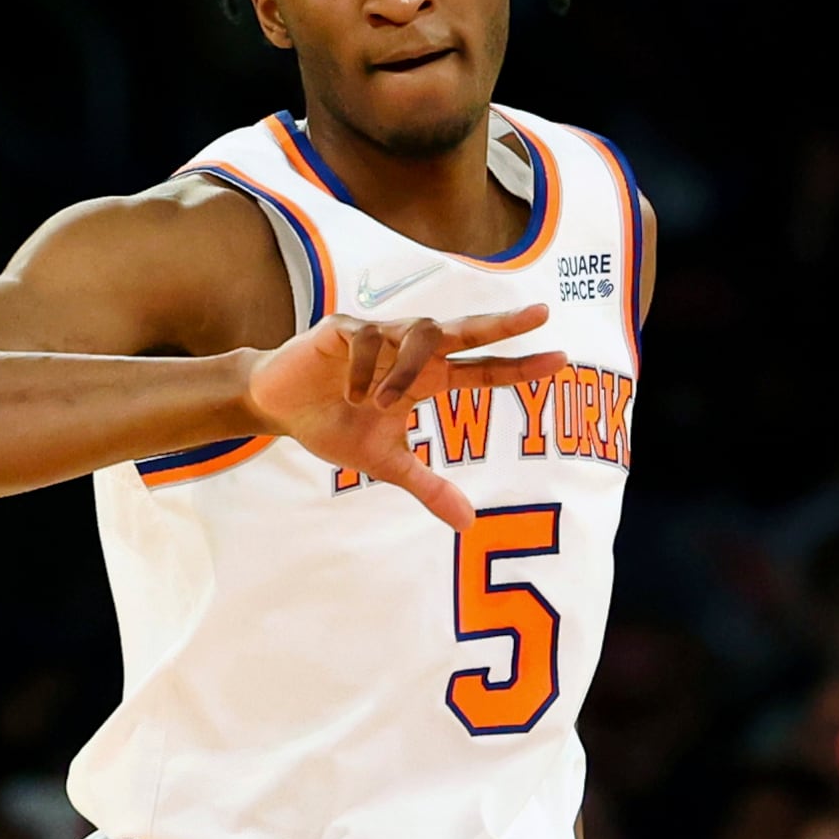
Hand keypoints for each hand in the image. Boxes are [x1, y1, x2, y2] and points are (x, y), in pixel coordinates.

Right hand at [243, 307, 564, 529]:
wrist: (277, 407)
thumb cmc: (334, 424)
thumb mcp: (386, 461)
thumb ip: (428, 486)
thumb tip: (469, 525)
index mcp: (427, 378)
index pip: (482, 370)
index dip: (519, 367)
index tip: (561, 360)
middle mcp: (410, 350)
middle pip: (464, 330)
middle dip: (501, 323)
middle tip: (541, 314)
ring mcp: (379, 335)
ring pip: (416, 334)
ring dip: (406, 371)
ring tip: (383, 407)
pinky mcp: (343, 329)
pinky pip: (366, 341)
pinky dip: (365, 371)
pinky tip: (352, 397)